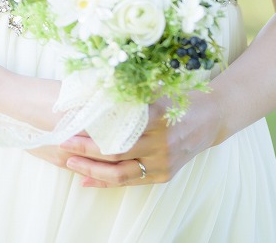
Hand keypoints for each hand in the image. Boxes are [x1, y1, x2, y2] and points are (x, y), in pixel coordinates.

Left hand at [56, 91, 226, 187]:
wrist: (212, 119)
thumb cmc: (182, 100)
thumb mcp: (158, 92)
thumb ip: (132, 96)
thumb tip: (95, 94)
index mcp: (158, 119)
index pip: (117, 132)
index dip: (91, 134)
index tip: (70, 129)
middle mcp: (160, 144)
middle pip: (115, 154)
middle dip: (85, 152)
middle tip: (63, 145)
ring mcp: (163, 163)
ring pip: (120, 174)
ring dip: (91, 171)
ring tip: (70, 163)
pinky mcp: (163, 176)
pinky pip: (130, 182)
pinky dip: (106, 182)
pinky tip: (87, 180)